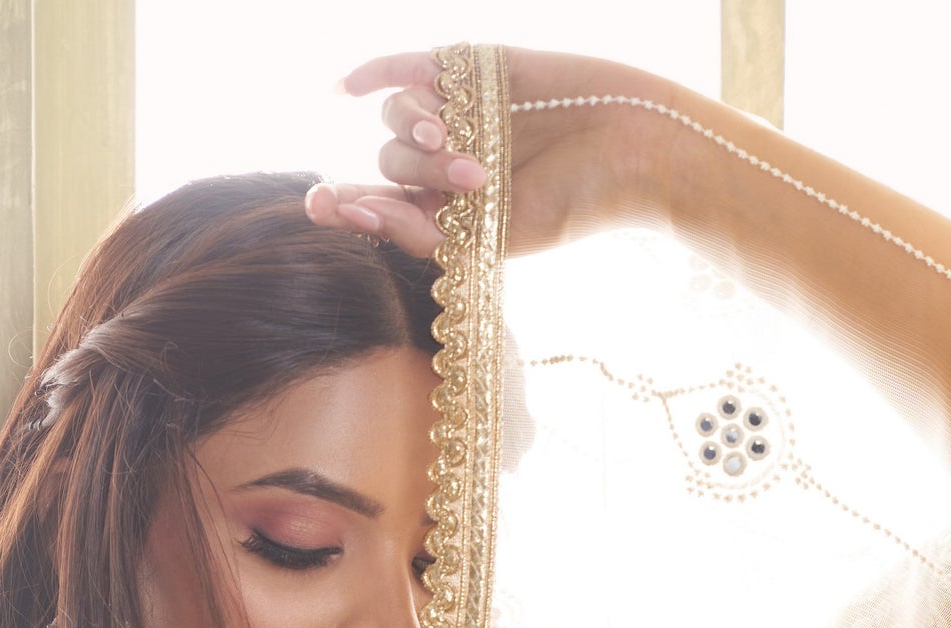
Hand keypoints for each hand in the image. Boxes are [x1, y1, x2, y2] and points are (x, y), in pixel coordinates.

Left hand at [306, 50, 678, 261]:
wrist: (630, 146)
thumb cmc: (571, 203)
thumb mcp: (491, 238)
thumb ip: (420, 233)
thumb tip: (352, 209)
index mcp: (449, 216)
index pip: (378, 210)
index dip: (342, 206)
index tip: (320, 202)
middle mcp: (446, 166)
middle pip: (389, 166)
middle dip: (418, 173)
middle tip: (472, 177)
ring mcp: (457, 115)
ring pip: (396, 121)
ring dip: (417, 132)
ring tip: (464, 143)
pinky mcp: (470, 69)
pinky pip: (405, 66)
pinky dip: (375, 70)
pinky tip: (344, 85)